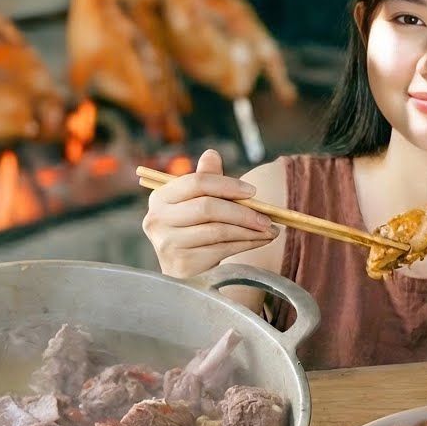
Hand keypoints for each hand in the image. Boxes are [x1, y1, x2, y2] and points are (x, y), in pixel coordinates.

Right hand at [141, 149, 279, 278]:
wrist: (186, 272)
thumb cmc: (194, 232)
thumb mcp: (198, 203)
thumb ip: (205, 180)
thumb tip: (212, 153)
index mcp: (160, 197)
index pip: (196, 182)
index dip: (227, 185)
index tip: (253, 192)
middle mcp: (157, 219)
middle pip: (207, 207)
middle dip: (243, 212)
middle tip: (267, 217)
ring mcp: (167, 242)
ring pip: (217, 230)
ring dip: (249, 230)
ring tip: (269, 230)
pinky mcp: (181, 263)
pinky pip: (222, 249)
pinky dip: (246, 244)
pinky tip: (260, 241)